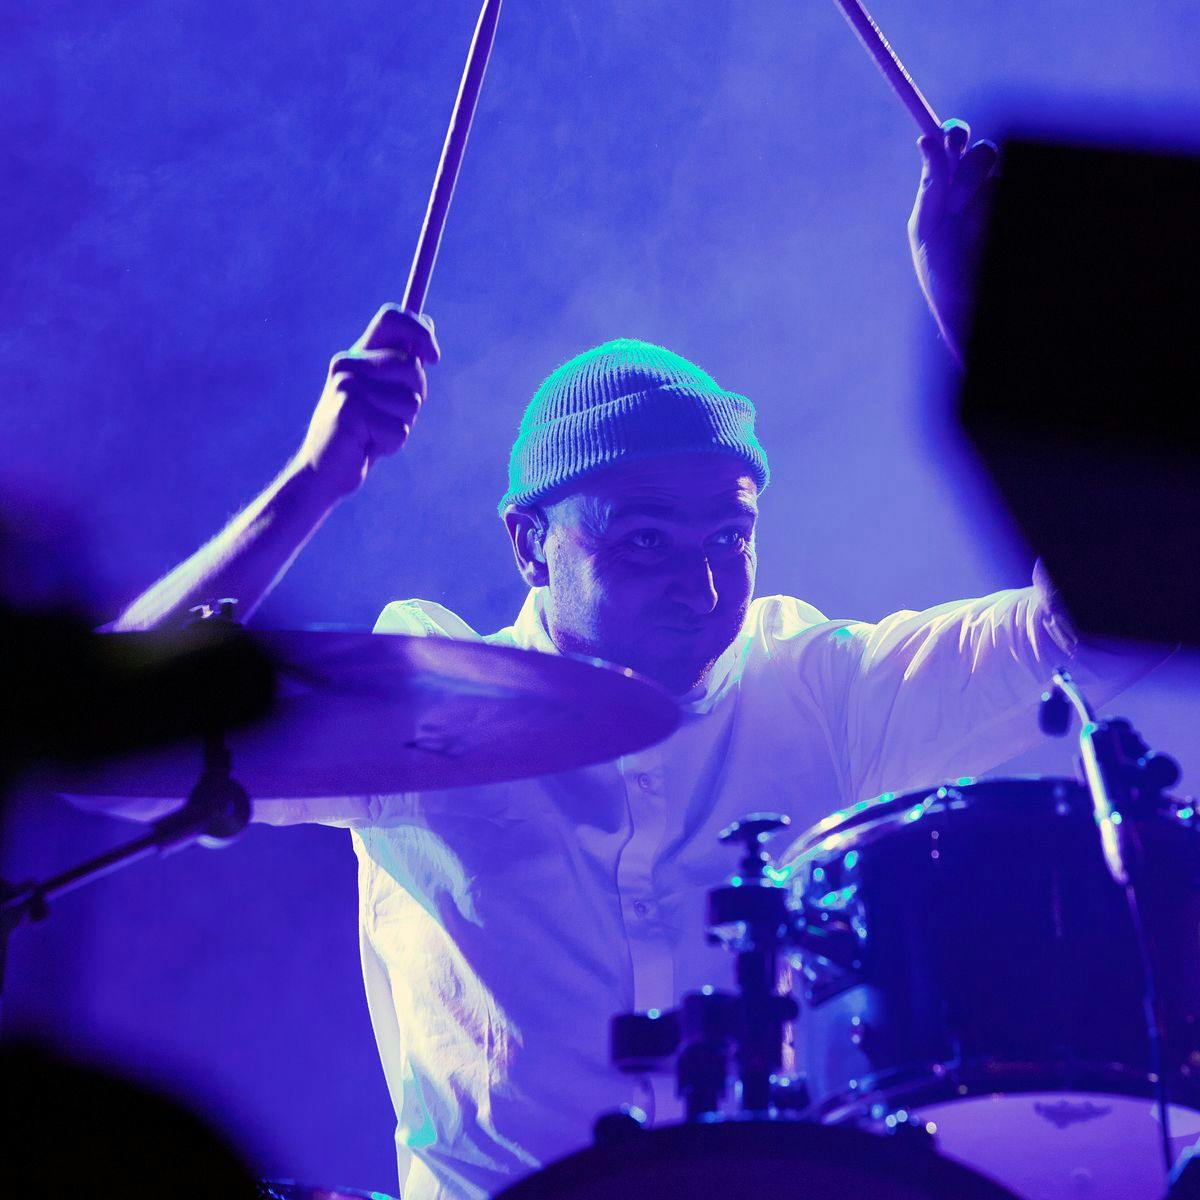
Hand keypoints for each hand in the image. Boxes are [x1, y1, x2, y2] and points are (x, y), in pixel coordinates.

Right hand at [300, 305, 439, 498]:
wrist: (323, 470)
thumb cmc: (360, 432)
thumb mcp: (382, 391)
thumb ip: (401, 362)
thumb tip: (429, 321)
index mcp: (357, 355)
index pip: (391, 318)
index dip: (420, 331)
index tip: (434, 357)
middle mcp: (348, 364)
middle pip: (412, 366)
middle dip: (416, 397)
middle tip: (390, 416)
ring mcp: (347, 386)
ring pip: (410, 402)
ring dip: (402, 425)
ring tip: (374, 432)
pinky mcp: (349, 411)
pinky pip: (399, 430)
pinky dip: (391, 444)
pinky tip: (368, 445)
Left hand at [909, 118, 997, 360]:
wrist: (965, 302)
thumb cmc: (940, 268)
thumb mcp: (927, 227)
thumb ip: (930, 187)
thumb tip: (927, 141)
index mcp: (946, 186)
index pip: (955, 144)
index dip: (955, 134)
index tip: (952, 138)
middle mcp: (974, 186)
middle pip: (981, 153)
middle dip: (967, 172)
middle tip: (956, 201)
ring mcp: (995, 197)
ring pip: (994, 173)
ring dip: (974, 199)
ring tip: (966, 231)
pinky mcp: (1009, 206)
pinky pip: (1004, 189)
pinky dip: (988, 210)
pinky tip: (981, 235)